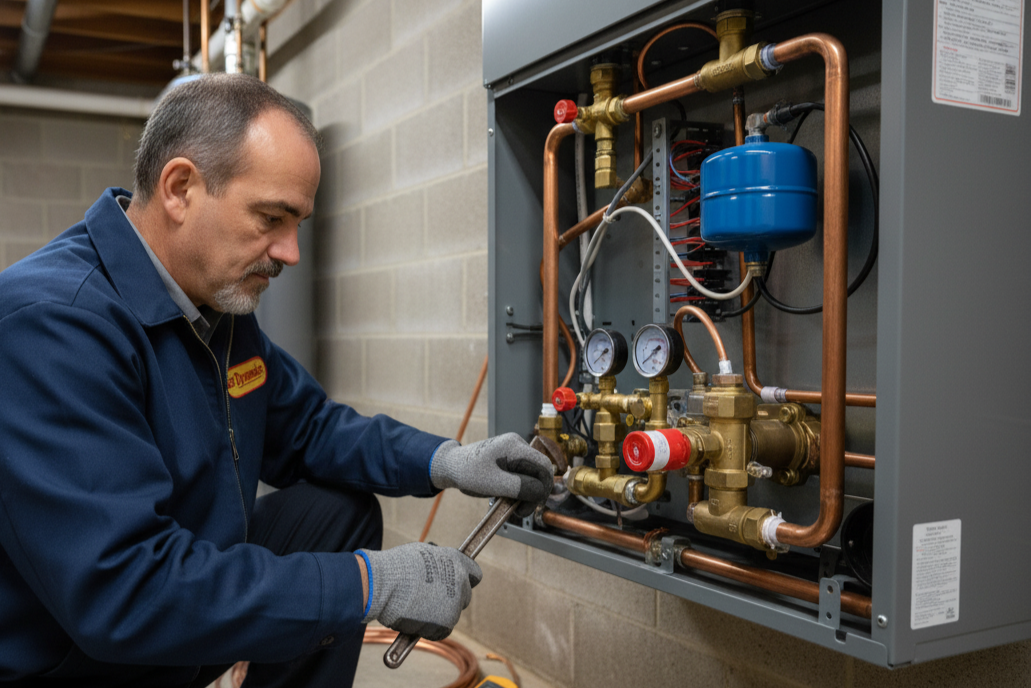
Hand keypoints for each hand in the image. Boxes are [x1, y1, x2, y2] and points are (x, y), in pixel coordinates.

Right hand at [359, 542, 480, 640]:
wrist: (384, 584)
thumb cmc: (396, 568)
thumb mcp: (421, 554)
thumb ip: (437, 563)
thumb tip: (437, 570)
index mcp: (456, 561)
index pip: (474, 573)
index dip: (465, 579)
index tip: (458, 584)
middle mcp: (460, 581)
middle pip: (465, 596)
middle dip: (451, 599)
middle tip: (430, 600)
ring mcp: (454, 603)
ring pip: (452, 614)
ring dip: (438, 615)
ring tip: (415, 609)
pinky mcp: (446, 623)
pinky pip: (441, 631)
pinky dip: (430, 630)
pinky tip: (415, 621)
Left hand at [430, 434, 554, 516]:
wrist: (451, 467)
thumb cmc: (467, 473)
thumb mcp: (494, 483)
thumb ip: (519, 487)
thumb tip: (540, 492)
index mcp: (515, 447)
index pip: (544, 466)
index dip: (544, 487)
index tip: (531, 505)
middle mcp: (518, 446)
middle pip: (540, 472)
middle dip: (534, 494)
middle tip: (520, 511)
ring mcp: (514, 453)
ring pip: (532, 476)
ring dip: (526, 494)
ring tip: (512, 508)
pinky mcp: (510, 460)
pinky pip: (523, 476)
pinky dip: (519, 490)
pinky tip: (508, 499)